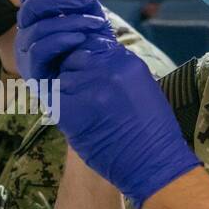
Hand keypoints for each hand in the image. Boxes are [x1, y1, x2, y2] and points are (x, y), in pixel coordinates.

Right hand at [15, 0, 114, 81]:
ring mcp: (27, 57)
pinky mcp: (34, 75)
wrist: (101, 93)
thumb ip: (81, 2)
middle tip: (87, 1)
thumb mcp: (91, 24)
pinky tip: (80, 39)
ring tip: (95, 23)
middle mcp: (26, 38)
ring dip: (70, 20)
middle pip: (30, 7)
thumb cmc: (94, 57)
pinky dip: (61, 39)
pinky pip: (38, 50)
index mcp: (37, 22)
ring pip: (37, 28)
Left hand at [52, 35, 201, 208]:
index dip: (89, 61)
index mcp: (126, 62)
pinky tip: (77, 120)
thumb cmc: (152, 130)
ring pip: (63, 77)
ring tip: (83, 109)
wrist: (153, 163)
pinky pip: (56, 98)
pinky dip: (61, 107)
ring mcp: (87, 88)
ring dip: (68, 91)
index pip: (93, 45)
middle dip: (76, 73)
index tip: (92, 76)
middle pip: (75, 58)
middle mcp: (106, 69)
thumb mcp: (141, 87)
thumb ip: (117, 70)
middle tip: (85, 94)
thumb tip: (95, 62)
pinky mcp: (70, 109)